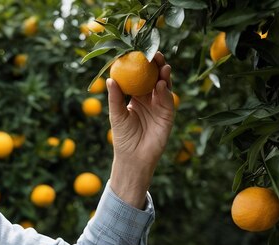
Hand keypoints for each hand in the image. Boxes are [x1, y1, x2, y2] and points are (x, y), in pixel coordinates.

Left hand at [106, 51, 173, 207]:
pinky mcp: (168, 114)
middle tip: (155, 55)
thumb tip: (109, 79)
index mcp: (137, 96)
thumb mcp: (116, 114)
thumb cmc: (122, 136)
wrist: (133, 157)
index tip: (139, 53)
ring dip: (164, 75)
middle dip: (157, 66)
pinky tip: (161, 84)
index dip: (141, 66)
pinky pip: (167, 100)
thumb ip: (115, 97)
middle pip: (155, 78)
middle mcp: (150, 98)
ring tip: (162, 66)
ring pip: (164, 86)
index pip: (140, 77)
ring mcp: (160, 105)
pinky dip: (165, 91)